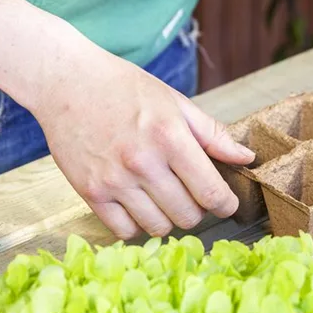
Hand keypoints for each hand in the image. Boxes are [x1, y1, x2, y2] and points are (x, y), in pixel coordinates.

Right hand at [32, 47, 254, 238]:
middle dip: (197, 210)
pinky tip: (138, 204)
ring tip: (164, 198)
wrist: (66, 82)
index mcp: (170, 137)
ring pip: (159, 228)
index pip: (211, 192)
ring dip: (168, 219)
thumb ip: (212, 134)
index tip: (226, 203)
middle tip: (191, 195)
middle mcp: (143, 162)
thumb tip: (246, 159)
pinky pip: (125, 231)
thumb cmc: (123, 87)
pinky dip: (137, 224)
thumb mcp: (174, 102)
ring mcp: (114, 180)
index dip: (225, 204)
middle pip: (188, 216)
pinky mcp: (90, 192)